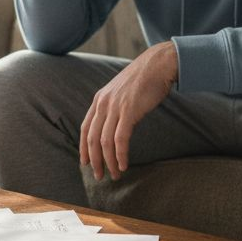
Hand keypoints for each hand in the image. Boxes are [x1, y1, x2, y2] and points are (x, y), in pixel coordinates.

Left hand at [80, 41, 178, 180]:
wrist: (158, 64)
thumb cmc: (144, 79)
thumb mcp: (121, 91)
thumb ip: (114, 106)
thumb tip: (113, 124)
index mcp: (99, 99)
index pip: (85, 128)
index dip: (83, 148)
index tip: (85, 163)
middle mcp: (103, 103)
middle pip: (92, 138)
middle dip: (94, 160)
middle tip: (99, 176)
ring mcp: (115, 107)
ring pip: (105, 142)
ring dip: (109, 162)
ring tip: (114, 174)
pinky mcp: (129, 111)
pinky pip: (120, 139)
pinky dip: (120, 155)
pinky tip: (123, 165)